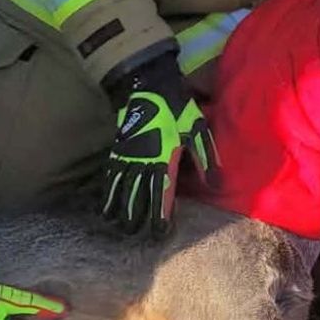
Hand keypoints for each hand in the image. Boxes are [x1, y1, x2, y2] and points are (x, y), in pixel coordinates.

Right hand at [100, 50, 216, 237]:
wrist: (147, 84)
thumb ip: (205, 157)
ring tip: (117, 227)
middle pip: (138, 196)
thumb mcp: (197, 129)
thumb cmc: (177, 107)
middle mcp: (143, 162)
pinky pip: (110, 175)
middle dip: (136, 217)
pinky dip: (106, 192)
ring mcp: (127, 156)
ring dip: (119, 208)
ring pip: (121, 188)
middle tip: (135, 235)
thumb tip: (216, 185)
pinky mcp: (117, 149)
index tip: (160, 232)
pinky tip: (104, 204)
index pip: (163, 193)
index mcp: (165, 159)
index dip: (161, 214)